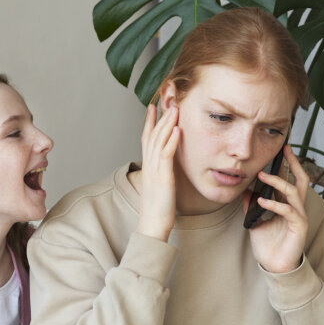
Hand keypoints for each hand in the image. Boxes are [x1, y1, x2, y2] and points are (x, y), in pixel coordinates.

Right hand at [136, 103, 179, 240]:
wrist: (152, 225)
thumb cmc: (157, 210)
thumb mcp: (158, 188)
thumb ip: (161, 175)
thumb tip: (167, 169)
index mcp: (148, 167)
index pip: (146, 139)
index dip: (148, 122)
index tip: (152, 107)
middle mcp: (149, 166)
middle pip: (152, 135)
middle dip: (159, 116)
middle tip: (164, 99)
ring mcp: (155, 171)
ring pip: (159, 141)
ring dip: (166, 123)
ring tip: (174, 108)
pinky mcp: (163, 177)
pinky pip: (166, 155)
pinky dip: (171, 140)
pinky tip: (177, 129)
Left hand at [243, 144, 308, 273]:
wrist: (274, 266)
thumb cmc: (268, 245)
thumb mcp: (255, 222)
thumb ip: (250, 207)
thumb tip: (244, 191)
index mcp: (287, 205)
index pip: (288, 180)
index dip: (285, 165)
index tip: (280, 150)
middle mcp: (296, 208)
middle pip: (301, 180)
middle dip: (294, 163)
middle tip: (285, 150)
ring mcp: (299, 216)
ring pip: (293, 192)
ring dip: (278, 182)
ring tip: (262, 176)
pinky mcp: (299, 227)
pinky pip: (288, 211)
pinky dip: (274, 204)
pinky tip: (261, 201)